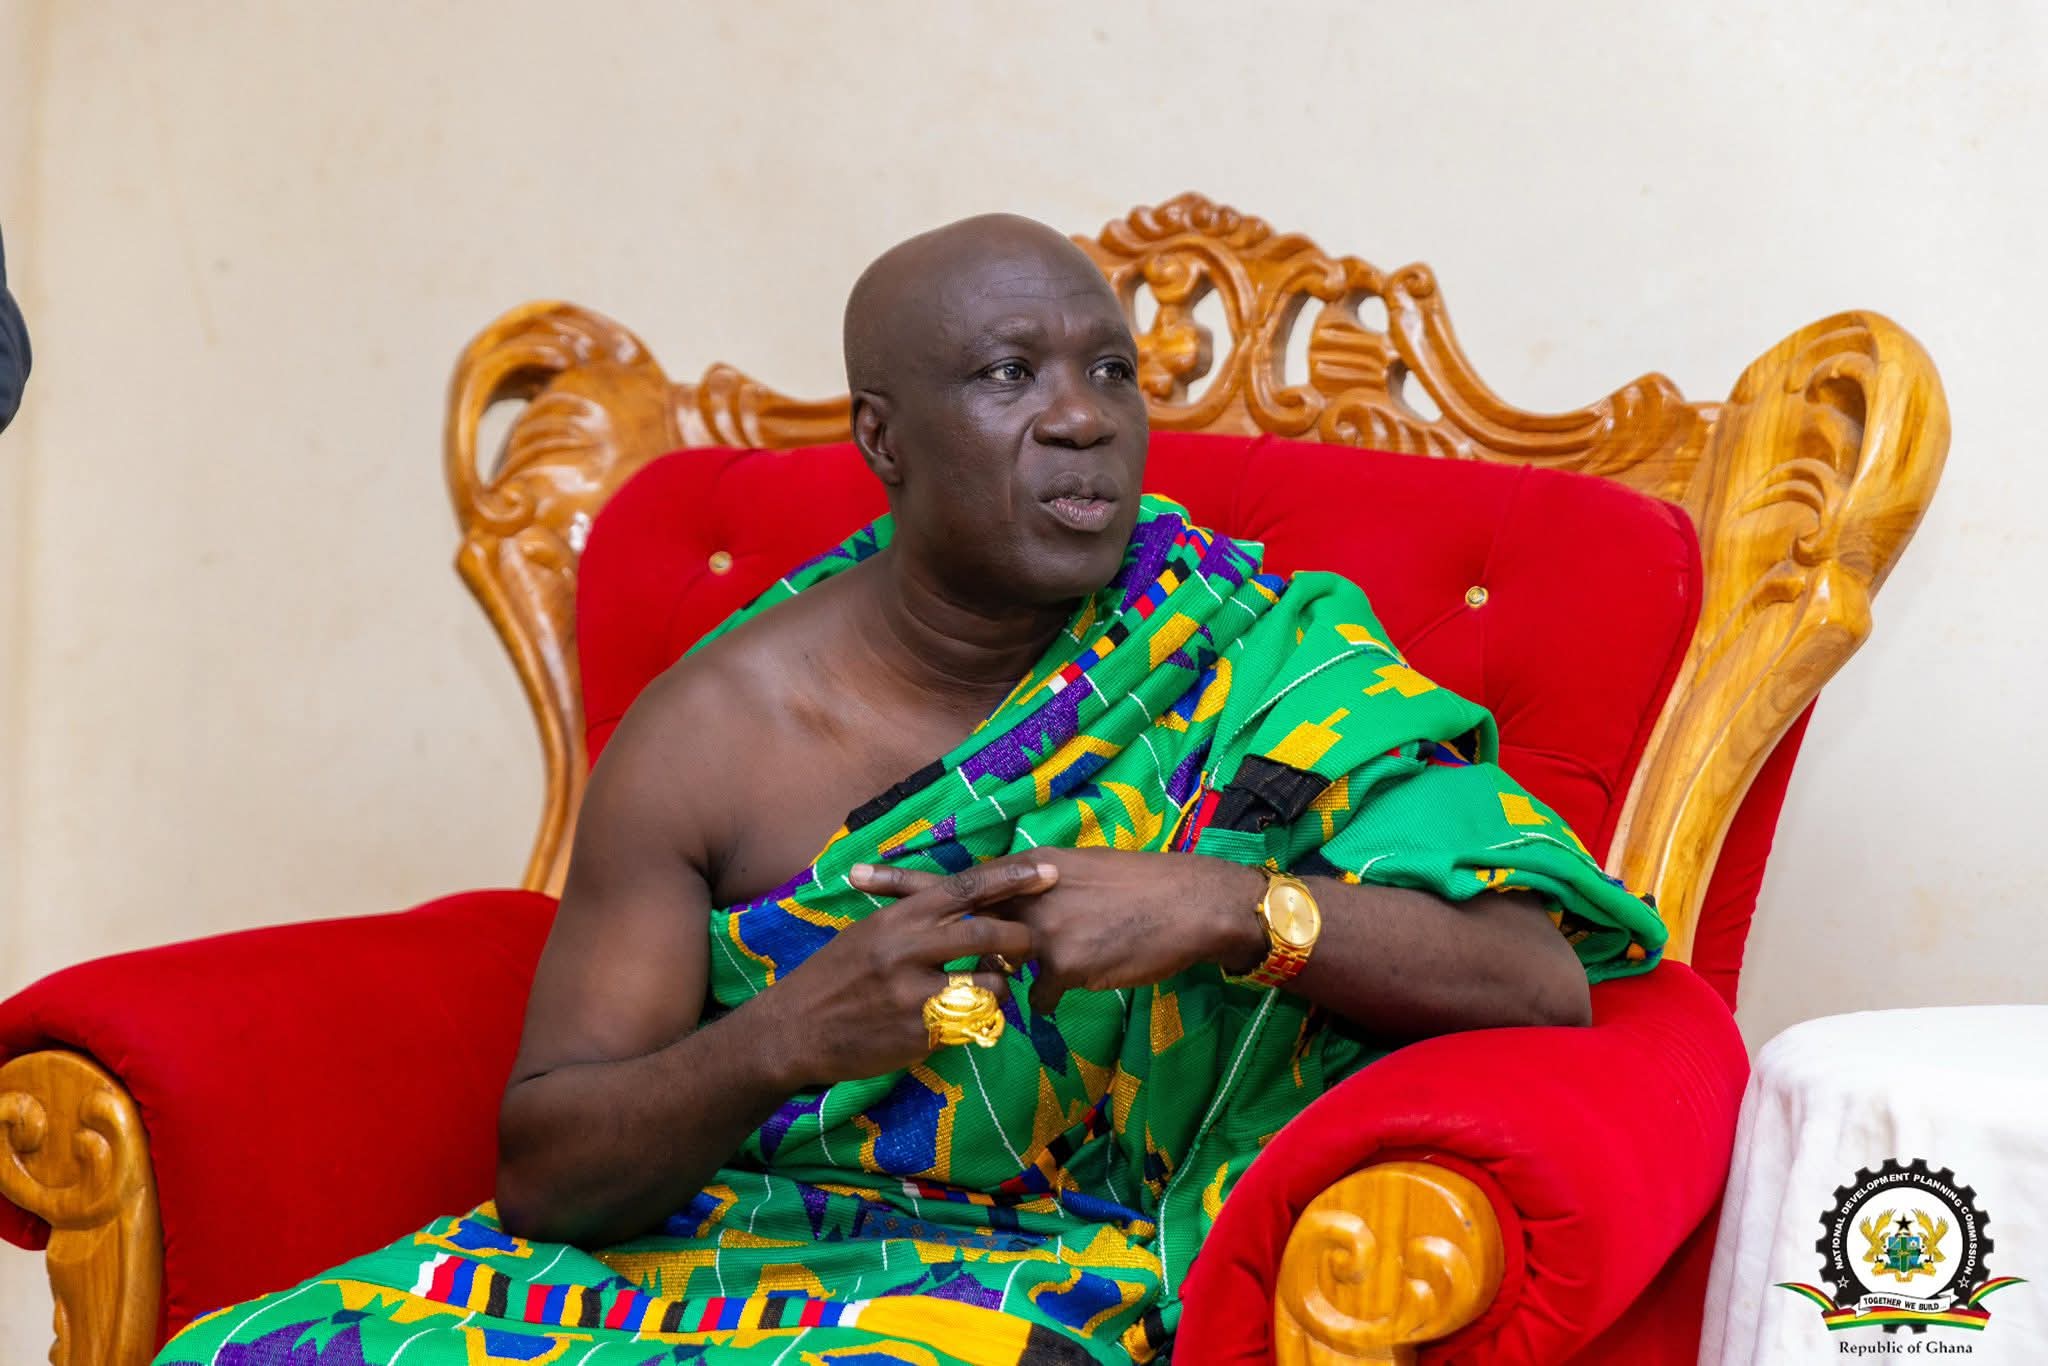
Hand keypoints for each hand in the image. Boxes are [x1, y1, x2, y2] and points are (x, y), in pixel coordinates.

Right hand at [760, 855, 1047, 1088]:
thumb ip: (911, 915)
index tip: (1047, 871)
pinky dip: (979, 1020)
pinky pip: (970, 1025)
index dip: (1011, 878)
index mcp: (896, 917)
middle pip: (986, 934)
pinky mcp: (918, 1034)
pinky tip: (969, 1019)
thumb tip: (961, 898)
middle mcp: (906, 950)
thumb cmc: (834, 975)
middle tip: (1033, 943)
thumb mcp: (867, 931)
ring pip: (988, 985)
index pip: (964, 888)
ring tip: (995, 987)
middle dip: (1021, 939)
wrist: (792, 1030)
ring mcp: (912, 994)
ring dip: (1003, 986)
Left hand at [852, 849, 1266, 1014]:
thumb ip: (1043, 894)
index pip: (959, 878)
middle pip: (953, 907)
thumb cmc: (1144, 889)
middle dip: (902, 902)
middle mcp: (1027, 895)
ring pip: (998, 966)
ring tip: (1006, 984)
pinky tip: (1084, 984)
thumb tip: (1017, 915)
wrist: (1191, 902)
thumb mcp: (1083, 876)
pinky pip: (1040, 998)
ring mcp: (1042, 931)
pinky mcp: (1065, 965)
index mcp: (1032, 871)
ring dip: (996, 982)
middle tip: (853, 889)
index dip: (907, 879)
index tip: (861, 874)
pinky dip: (1052, 1000)